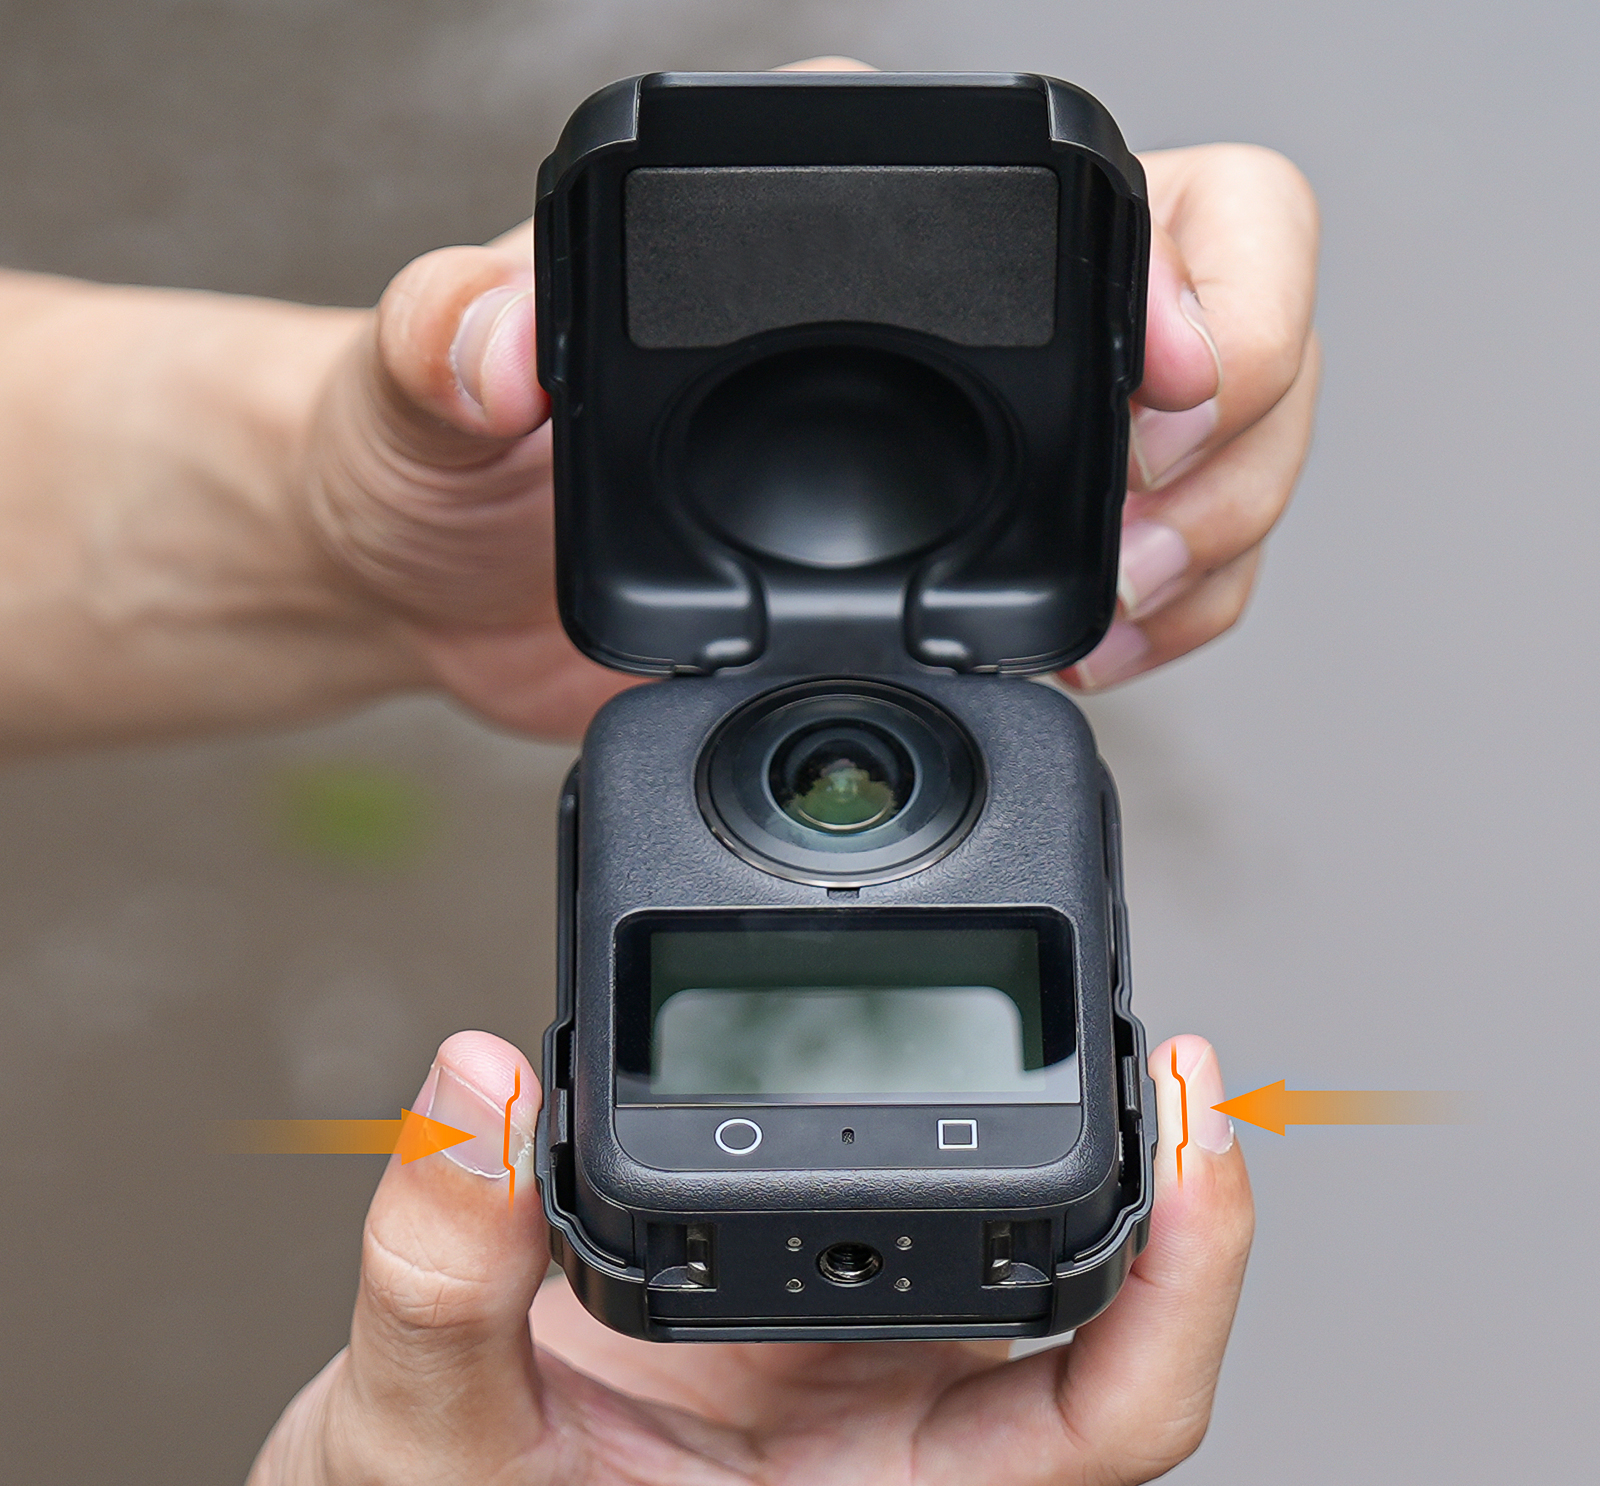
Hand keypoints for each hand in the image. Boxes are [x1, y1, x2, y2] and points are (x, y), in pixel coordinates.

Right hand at [210, 1032, 1251, 1485]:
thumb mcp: (417, 1454)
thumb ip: (445, 1278)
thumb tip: (480, 1092)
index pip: (1112, 1410)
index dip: (1195, 1273)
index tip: (1206, 1122)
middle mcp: (879, 1440)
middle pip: (1083, 1303)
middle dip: (1144, 1172)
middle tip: (1161, 1044)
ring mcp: (830, 1375)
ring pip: (987, 1251)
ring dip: (1035, 1143)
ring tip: (1053, 1018)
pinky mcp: (768, 1320)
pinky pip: (876, 1213)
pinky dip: (900, 1130)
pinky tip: (881, 1054)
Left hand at [299, 124, 1317, 739]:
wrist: (440, 581)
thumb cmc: (430, 457)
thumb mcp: (415, 393)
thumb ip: (447, 338)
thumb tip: (505, 341)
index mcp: (852, 218)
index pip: (1120, 190)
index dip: (1204, 279)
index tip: (1168, 392)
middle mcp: (946, 314)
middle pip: (1220, 314)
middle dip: (1237, 438)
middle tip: (1144, 548)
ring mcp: (978, 435)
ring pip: (1211, 445)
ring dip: (1221, 534)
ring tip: (1130, 613)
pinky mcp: (970, 548)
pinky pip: (1145, 562)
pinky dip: (1169, 615)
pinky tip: (1105, 649)